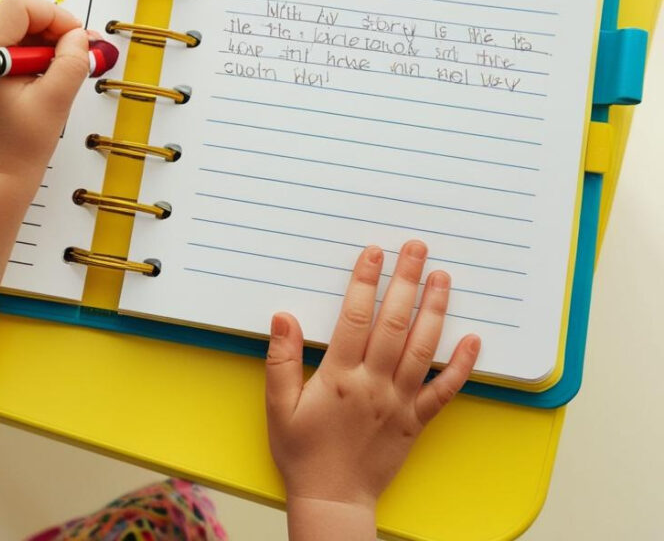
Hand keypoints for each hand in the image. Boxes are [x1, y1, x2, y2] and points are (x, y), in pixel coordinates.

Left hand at [0, 0, 90, 186]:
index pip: (19, 6)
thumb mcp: (57, 99)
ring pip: (20, 17)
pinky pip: (15, 30)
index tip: (76, 42)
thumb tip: (79, 33)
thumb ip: (71, 61)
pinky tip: (49, 65)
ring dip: (47, 34)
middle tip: (75, 53)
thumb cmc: (26, 138)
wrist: (6, 165)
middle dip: (53, 25)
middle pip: (19, 8)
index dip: (54, 17)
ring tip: (64, 63)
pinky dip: (38, 41)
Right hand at [266, 241, 480, 522]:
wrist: (332, 500)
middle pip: (394, 324)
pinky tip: (473, 340)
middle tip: (416, 249)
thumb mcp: (277, 406)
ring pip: (422, 349)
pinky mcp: (417, 422)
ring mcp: (400, 402)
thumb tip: (284, 317)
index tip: (374, 252)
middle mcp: (374, 385)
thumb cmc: (302, 452)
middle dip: (406, 282)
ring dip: (434, 310)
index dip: (365, 281)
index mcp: (339, 377)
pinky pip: (444, 391)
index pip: (356, 317)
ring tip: (442, 278)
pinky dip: (461, 365)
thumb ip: (281, 360)